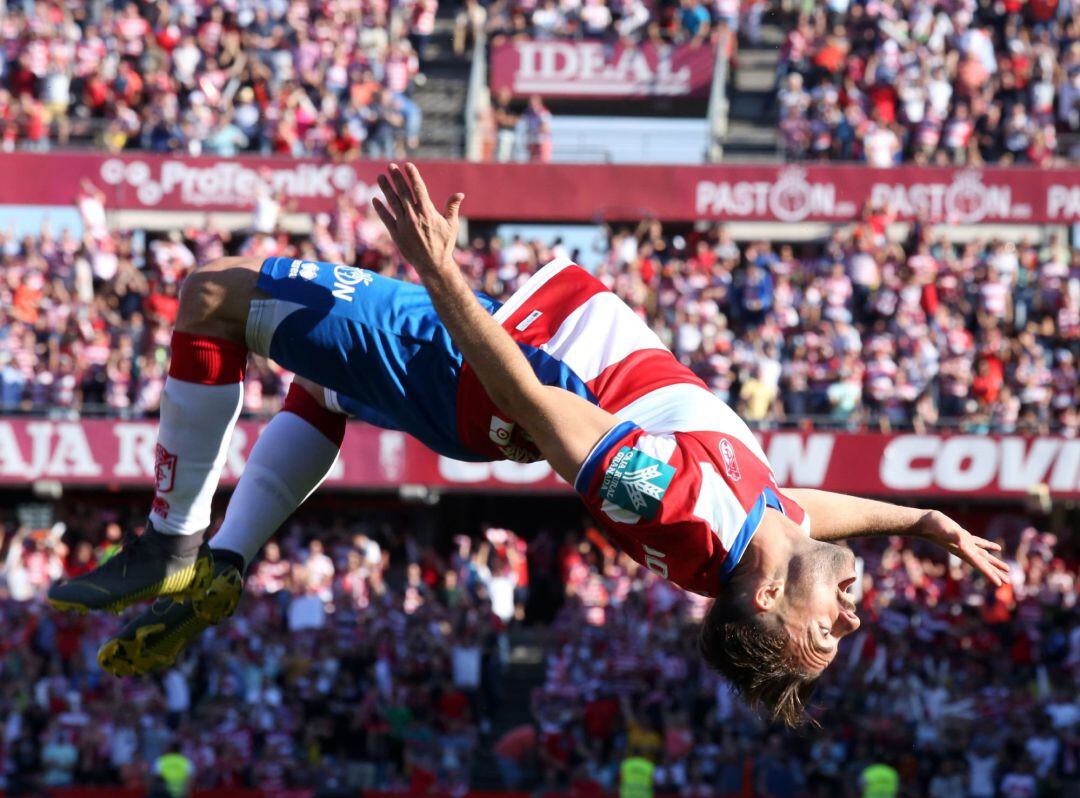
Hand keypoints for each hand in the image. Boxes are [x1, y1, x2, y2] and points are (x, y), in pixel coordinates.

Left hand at [372, 162, 463, 278]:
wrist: (433, 265)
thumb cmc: (444, 244)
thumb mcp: (451, 225)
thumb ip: (452, 208)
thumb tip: (460, 194)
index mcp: (428, 212)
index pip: (418, 188)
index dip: (412, 175)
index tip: (407, 165)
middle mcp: (414, 216)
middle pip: (403, 192)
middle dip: (396, 177)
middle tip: (391, 166)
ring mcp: (403, 225)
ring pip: (392, 202)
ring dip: (386, 188)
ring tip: (380, 177)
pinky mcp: (396, 234)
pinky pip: (386, 218)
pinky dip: (380, 209)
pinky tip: (375, 199)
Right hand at [915, 510, 1009, 585]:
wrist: (925, 522)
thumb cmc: (936, 526)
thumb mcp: (947, 531)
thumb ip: (955, 537)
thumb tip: (963, 543)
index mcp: (963, 551)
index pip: (980, 565)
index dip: (990, 574)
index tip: (1000, 584)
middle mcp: (965, 551)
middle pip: (984, 564)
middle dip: (995, 573)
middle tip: (1008, 582)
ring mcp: (966, 544)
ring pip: (984, 556)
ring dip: (994, 562)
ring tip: (1007, 569)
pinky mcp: (965, 536)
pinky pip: (980, 543)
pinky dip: (989, 546)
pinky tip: (996, 548)